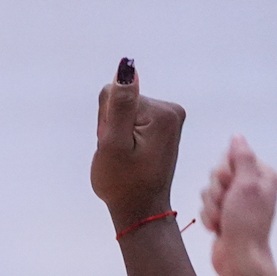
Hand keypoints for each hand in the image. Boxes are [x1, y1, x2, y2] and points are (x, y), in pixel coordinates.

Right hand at [91, 58, 187, 227]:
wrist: (140, 208)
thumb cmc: (123, 182)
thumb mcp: (114, 143)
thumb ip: (120, 104)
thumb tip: (126, 67)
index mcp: (161, 112)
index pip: (113, 96)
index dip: (104, 122)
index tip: (114, 146)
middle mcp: (171, 110)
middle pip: (121, 102)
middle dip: (112, 127)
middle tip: (119, 154)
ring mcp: (170, 118)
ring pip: (124, 112)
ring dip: (117, 134)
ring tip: (125, 157)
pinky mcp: (164, 126)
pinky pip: (132, 120)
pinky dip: (125, 138)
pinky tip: (131, 155)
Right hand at [203, 134, 276, 275]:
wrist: (239, 256)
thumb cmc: (246, 221)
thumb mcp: (247, 185)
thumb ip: (242, 158)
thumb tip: (237, 136)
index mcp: (261, 175)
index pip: (231, 157)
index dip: (225, 172)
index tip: (231, 186)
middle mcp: (250, 185)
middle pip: (217, 174)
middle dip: (216, 192)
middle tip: (227, 205)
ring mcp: (236, 201)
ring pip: (208, 192)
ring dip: (211, 207)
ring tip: (223, 220)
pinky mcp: (224, 215)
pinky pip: (205, 207)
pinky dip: (209, 218)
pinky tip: (218, 228)